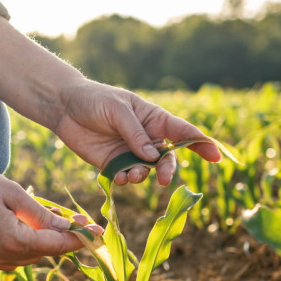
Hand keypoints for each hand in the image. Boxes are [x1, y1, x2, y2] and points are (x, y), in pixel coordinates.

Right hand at [0, 162, 95, 269]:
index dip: (79, 239)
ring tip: (49, 218)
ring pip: (28, 257)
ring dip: (41, 241)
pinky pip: (11, 256)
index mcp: (14, 240)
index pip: (56, 246)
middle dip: (60, 238)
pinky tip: (24, 224)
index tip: (96, 234)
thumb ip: (40, 213)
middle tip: (74, 219)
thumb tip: (65, 227)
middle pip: (44, 254)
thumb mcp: (12, 192)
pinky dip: (23, 244)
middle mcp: (2, 257)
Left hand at [54, 79, 220, 185]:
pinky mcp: (113, 164)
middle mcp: (146, 138)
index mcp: (153, 118)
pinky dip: (126, 180)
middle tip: (163, 180)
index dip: (201, 143)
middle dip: (168, 170)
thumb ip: (134, 133)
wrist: (64, 107)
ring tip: (131, 174)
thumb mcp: (116, 110)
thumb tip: (152, 156)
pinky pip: (126, 177)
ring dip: (143, 176)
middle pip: (167, 158)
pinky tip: (118, 177)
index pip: (183, 131)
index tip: (216, 156)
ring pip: (147, 171)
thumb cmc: (95, 100)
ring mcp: (130, 152)